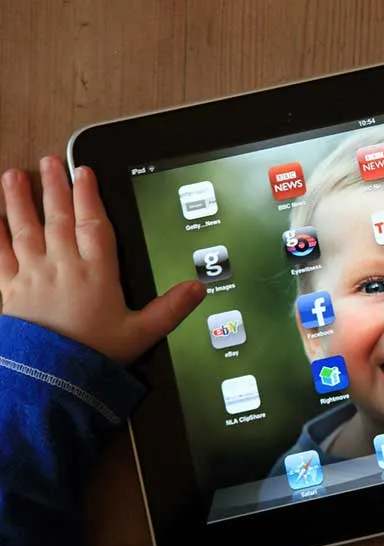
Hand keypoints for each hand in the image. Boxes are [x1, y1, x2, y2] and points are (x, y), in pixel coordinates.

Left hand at [0, 156, 205, 363]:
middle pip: (59, 218)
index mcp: (96, 273)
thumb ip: (170, 309)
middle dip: (55, 188)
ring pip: (25, 229)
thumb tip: (198, 289)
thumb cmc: (94, 356)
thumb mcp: (141, 334)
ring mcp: (33, 276)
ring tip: (13, 176)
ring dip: (19, 201)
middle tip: (50, 162)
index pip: (93, 223)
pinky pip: (0, 256)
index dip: (89, 195)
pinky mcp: (9, 292)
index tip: (84, 172)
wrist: (50, 380)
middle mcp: (63, 266)